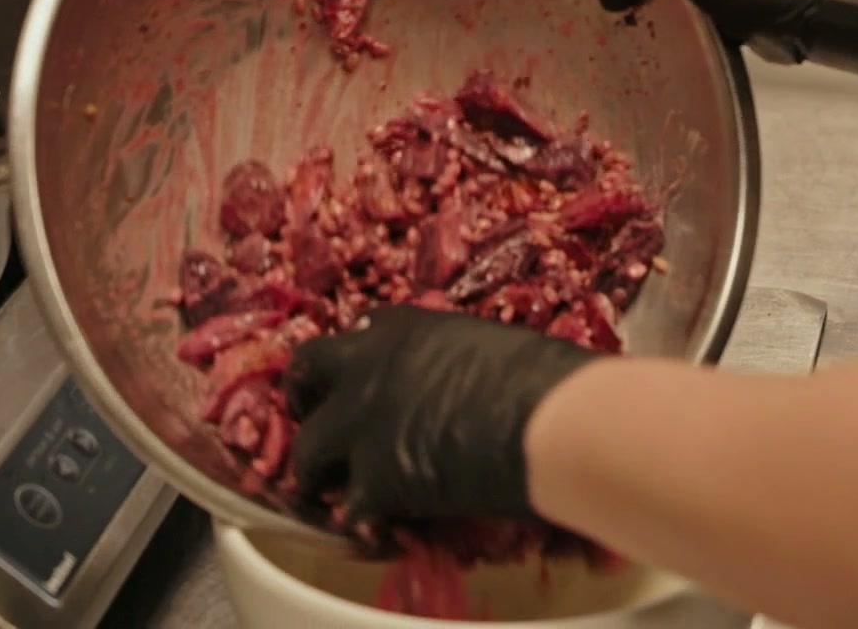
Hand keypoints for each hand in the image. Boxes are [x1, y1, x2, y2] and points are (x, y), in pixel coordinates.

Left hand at [286, 306, 596, 524]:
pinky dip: (361, 521)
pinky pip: (349, 508)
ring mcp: (362, 423)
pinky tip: (379, 529)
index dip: (352, 363)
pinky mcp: (374, 479)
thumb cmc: (544, 376)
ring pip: (307, 449)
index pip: (355, 336)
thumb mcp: (488, 344)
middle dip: (304, 400)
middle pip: (307, 373)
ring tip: (329, 489)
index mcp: (402, 327)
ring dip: (317, 470)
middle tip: (315, 423)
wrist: (552, 422)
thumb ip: (454, 358)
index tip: (357, 379)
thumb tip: (468, 380)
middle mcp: (367, 366)